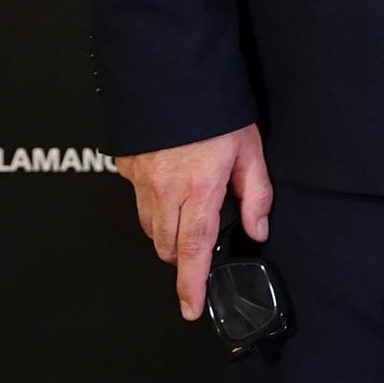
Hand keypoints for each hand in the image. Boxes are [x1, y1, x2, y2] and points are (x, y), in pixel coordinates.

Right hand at [117, 123, 272, 319]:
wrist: (172, 72)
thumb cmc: (215, 107)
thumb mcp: (249, 148)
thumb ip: (256, 194)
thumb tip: (258, 229)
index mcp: (198, 189)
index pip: (193, 252)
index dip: (192, 285)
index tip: (191, 309)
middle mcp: (164, 190)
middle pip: (168, 246)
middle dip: (182, 257)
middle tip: (200, 248)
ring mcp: (140, 180)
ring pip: (150, 227)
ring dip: (167, 232)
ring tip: (188, 213)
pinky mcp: (125, 166)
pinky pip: (137, 199)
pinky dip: (152, 203)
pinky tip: (169, 183)